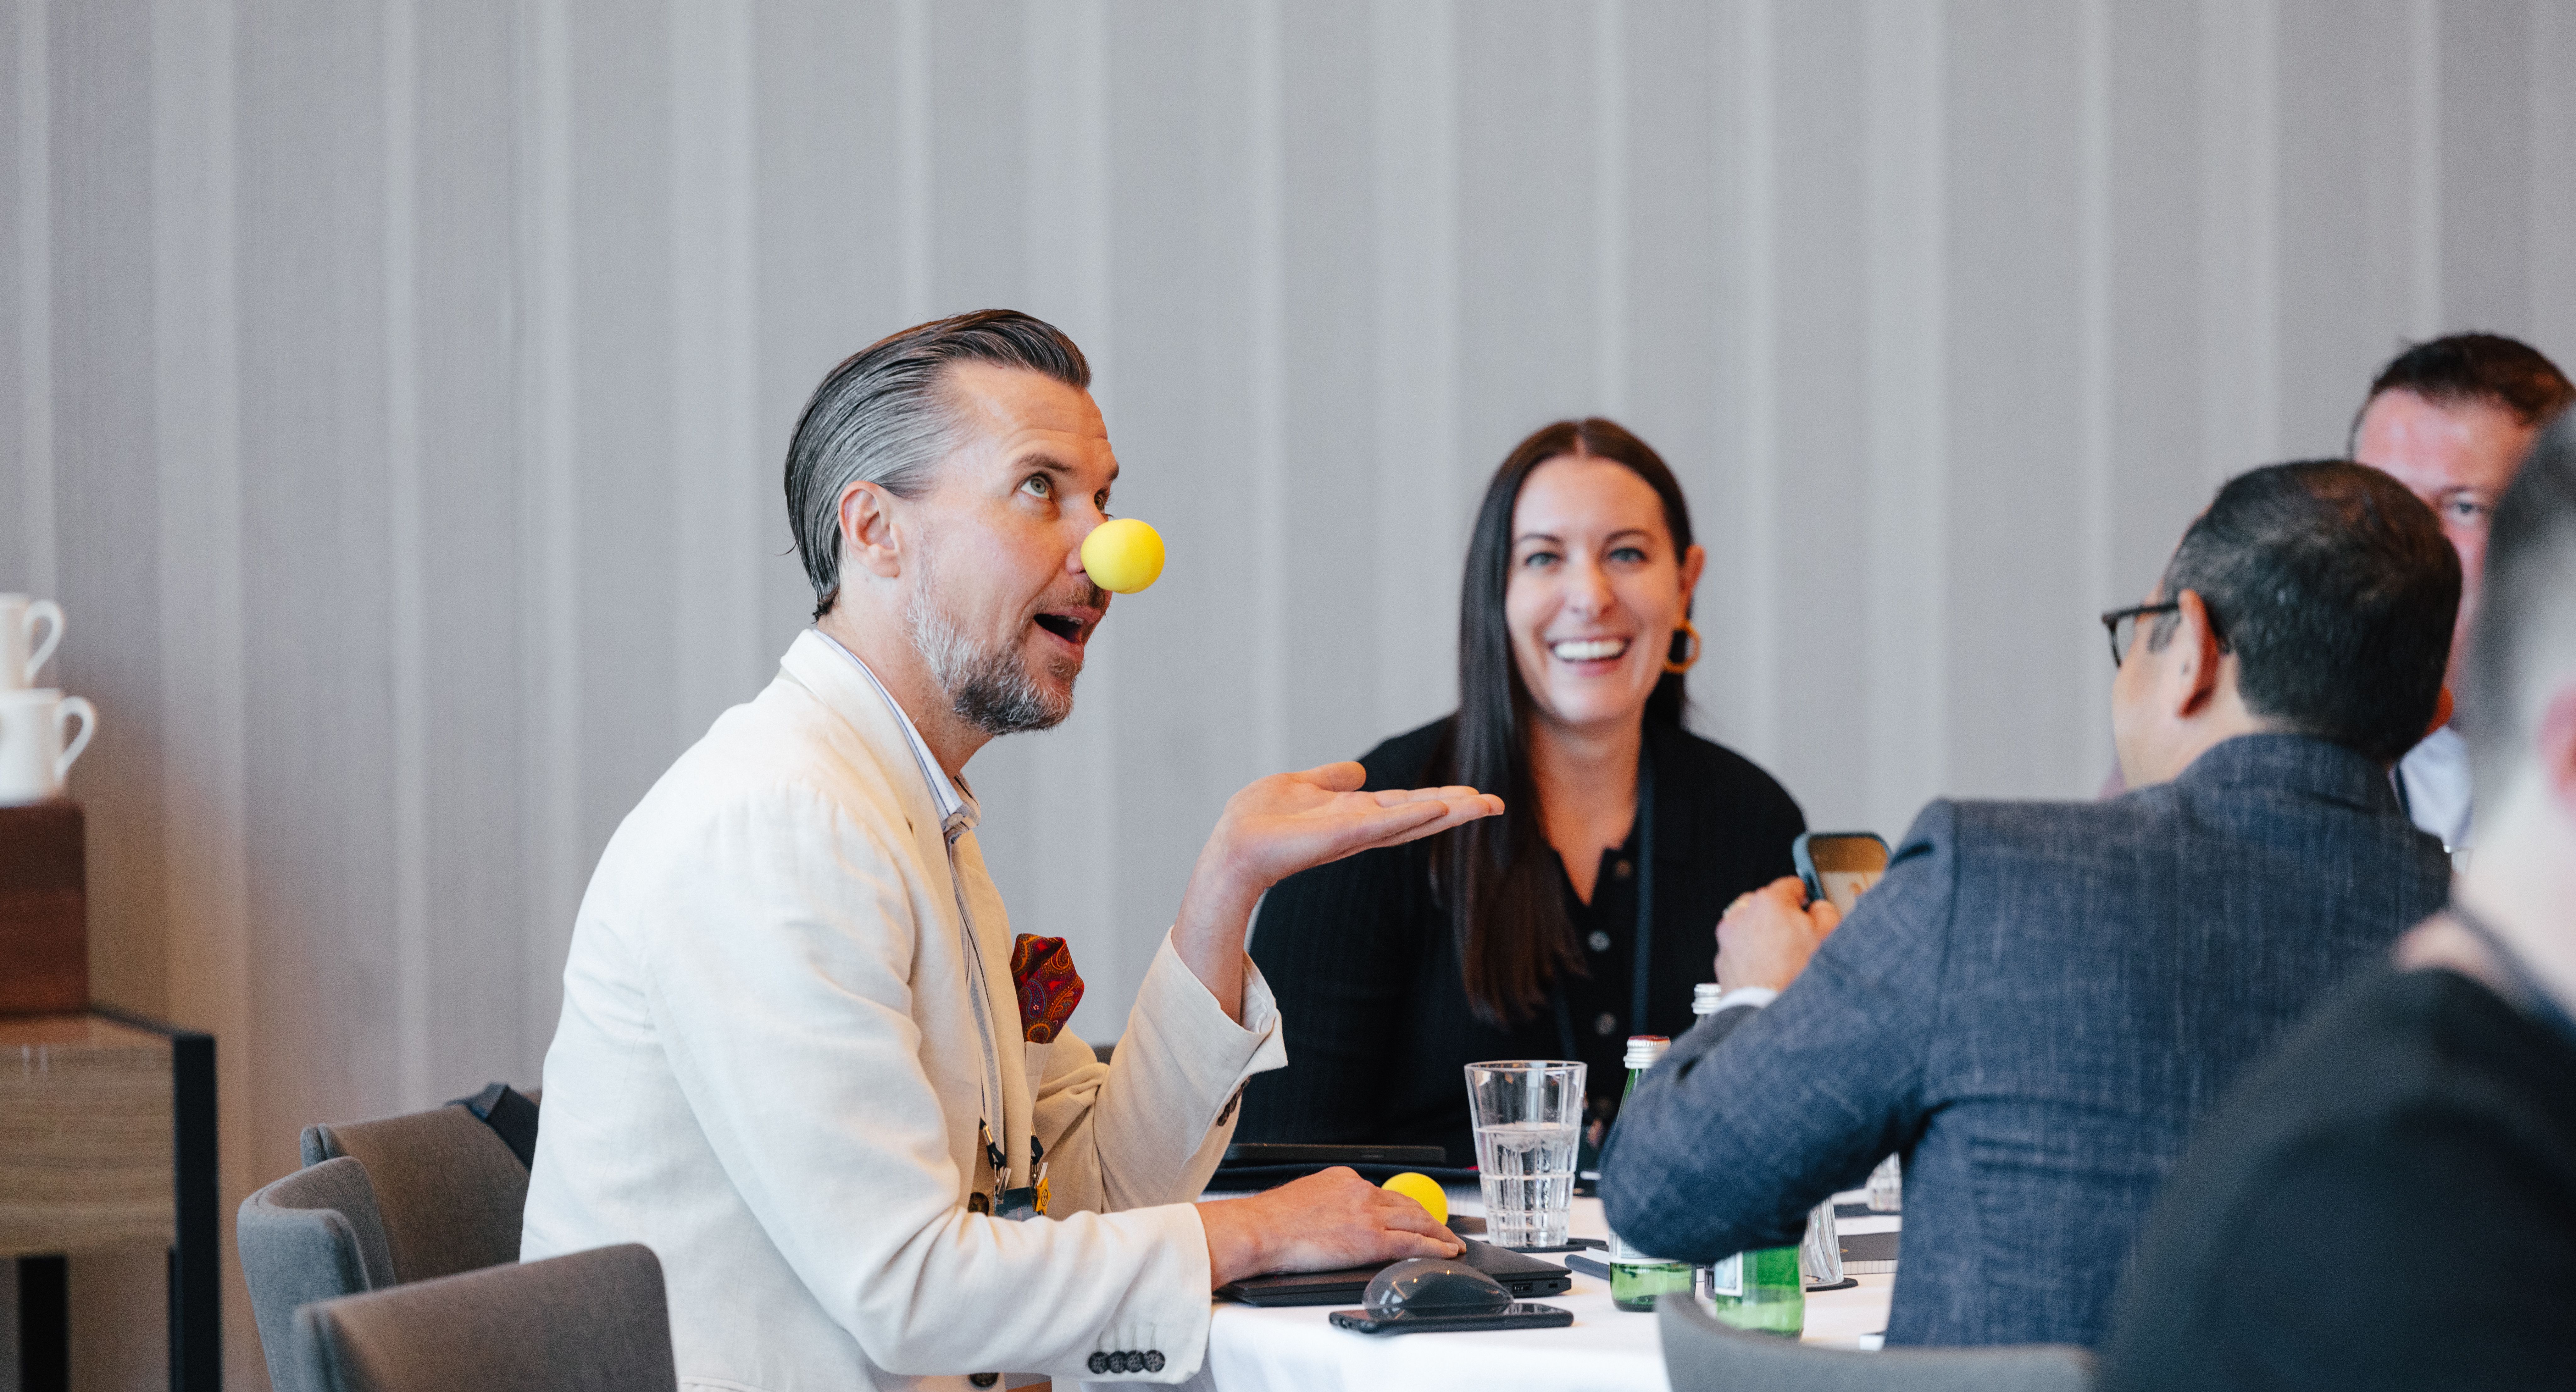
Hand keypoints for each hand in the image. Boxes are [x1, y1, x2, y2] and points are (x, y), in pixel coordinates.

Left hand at [1173, 763, 1501, 1019]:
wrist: (1232, 847)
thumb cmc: (1257, 821)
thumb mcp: (1300, 787)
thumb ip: (1331, 780)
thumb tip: (1358, 771)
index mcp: (1354, 814)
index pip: (1405, 805)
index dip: (1439, 799)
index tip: (1472, 794)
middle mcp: (1361, 826)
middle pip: (1419, 815)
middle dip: (1458, 810)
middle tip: (1497, 804)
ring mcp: (1355, 831)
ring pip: (1412, 818)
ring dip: (1449, 812)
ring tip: (1486, 803)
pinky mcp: (1343, 834)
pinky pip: (1385, 823)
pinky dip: (1413, 814)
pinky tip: (1441, 806)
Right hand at [1197, 1167, 1462, 1286]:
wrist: (1261, 1230)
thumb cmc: (1271, 1222)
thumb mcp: (1304, 1200)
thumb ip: (1327, 1204)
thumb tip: (1333, 1220)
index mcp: (1342, 1179)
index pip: (1382, 1193)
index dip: (1402, 1207)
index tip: (1411, 1214)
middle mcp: (1360, 1191)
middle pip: (1406, 1204)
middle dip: (1428, 1218)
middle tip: (1442, 1229)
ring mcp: (1368, 1214)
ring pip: (1417, 1221)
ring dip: (1438, 1233)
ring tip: (1450, 1243)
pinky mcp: (1372, 1238)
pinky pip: (1413, 1242)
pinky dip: (1435, 1247)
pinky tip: (1446, 1252)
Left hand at [1714, 876, 1839, 992]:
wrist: (1768, 1010)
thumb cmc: (1795, 975)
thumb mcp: (1828, 935)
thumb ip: (1825, 911)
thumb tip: (1819, 908)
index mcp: (1769, 902)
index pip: (1791, 885)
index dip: (1804, 897)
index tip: (1808, 906)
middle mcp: (1743, 914)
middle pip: (1767, 905)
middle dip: (1782, 917)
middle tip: (1798, 936)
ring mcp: (1729, 938)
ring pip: (1751, 926)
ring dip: (1764, 934)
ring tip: (1782, 956)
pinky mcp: (1722, 959)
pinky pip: (1740, 949)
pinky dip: (1751, 954)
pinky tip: (1768, 968)